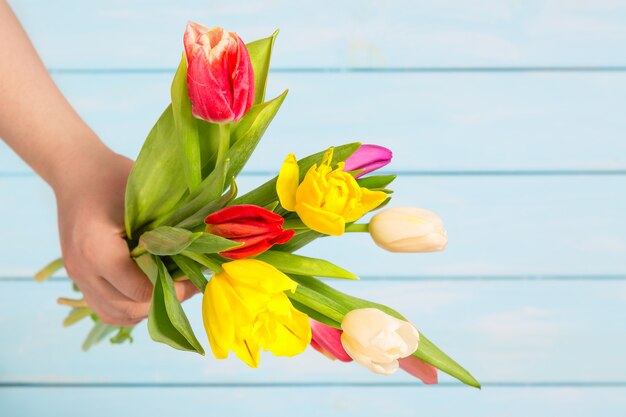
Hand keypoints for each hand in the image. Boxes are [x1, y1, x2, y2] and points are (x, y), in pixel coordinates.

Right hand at [53, 147, 198, 325]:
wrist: (76, 171)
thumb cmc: (114, 177)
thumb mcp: (145, 197)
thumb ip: (168, 229)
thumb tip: (205, 249)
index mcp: (97, 249)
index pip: (139, 289)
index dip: (171, 290)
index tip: (191, 280)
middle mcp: (83, 269)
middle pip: (128, 307)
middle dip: (162, 302)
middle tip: (188, 287)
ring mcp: (76, 276)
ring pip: (115, 314)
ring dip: (146, 310)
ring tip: (171, 291)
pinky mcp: (78, 278)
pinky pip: (105, 307)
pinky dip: (129, 308)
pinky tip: (149, 293)